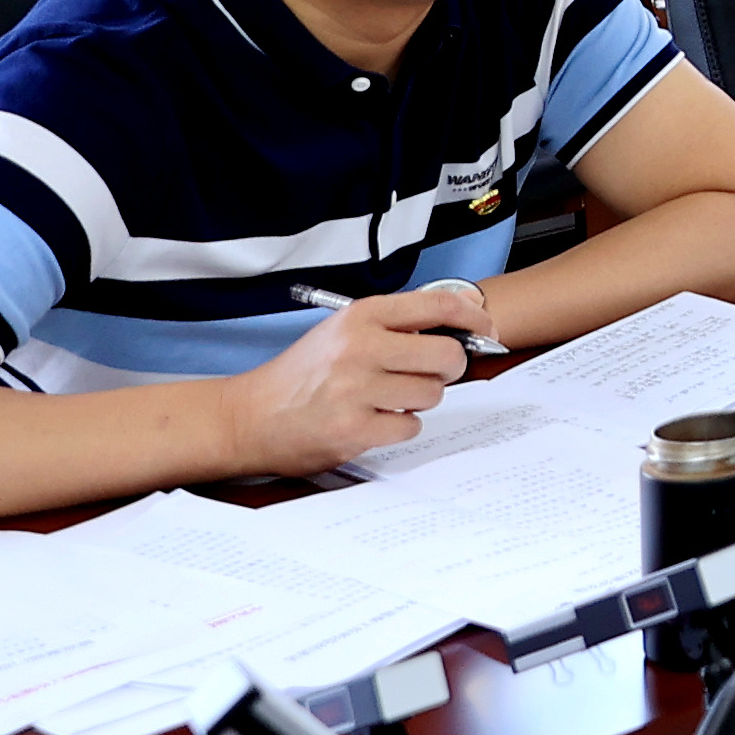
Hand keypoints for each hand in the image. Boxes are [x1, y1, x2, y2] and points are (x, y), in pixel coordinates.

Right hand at [221, 285, 485, 477]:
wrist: (248, 416)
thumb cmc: (303, 374)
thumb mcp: (345, 331)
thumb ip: (399, 324)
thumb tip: (465, 318)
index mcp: (360, 316)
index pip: (439, 305)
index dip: (473, 317)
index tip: (485, 329)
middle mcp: (359, 348)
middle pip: (447, 356)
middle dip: (447, 368)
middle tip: (429, 374)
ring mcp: (355, 390)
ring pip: (432, 394)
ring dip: (418, 400)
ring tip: (386, 398)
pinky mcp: (352, 429)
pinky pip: (409, 427)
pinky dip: (398, 427)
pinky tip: (371, 420)